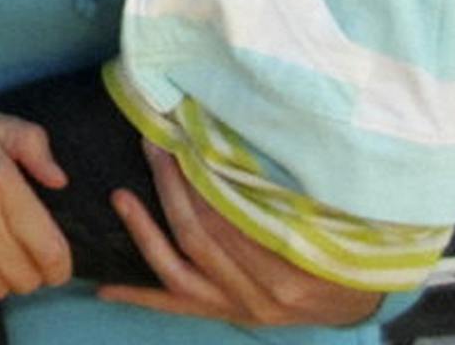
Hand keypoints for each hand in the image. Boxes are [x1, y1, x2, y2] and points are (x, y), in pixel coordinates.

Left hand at [98, 143, 381, 326]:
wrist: (352, 299)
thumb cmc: (343, 246)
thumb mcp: (331, 221)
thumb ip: (290, 193)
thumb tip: (238, 138)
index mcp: (291, 267)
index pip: (231, 218)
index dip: (201, 177)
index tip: (183, 139)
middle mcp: (261, 294)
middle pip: (200, 236)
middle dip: (171, 188)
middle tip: (153, 146)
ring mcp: (237, 308)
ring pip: (178, 270)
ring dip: (145, 231)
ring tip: (121, 196)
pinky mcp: (222, 316)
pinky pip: (172, 306)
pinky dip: (137, 295)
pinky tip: (103, 286)